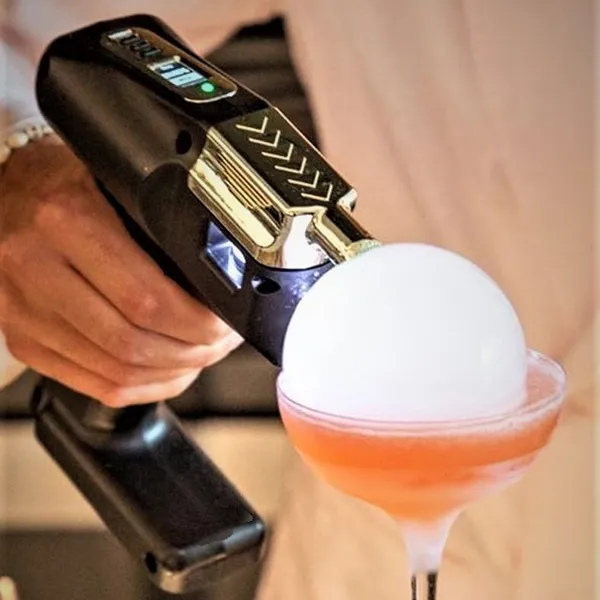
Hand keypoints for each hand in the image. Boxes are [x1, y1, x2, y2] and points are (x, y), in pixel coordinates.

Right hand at [0, 138, 241, 406]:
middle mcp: (37, 270)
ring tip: (204, 356)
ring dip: (173, 372)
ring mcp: (26, 313)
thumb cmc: (58, 183)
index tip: (226, 321)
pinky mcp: (25, 340)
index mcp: (66, 221)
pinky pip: (94, 385)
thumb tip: (214, 273)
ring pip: (117, 372)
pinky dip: (143, 387)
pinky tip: (169, 373)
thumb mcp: (110, 182)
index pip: (146, 299)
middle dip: (194, 351)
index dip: (197, 323)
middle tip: (223, 341)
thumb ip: (153, 226)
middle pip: (134, 343)